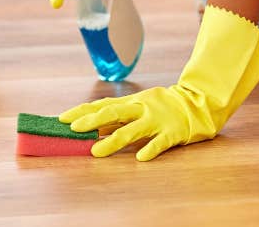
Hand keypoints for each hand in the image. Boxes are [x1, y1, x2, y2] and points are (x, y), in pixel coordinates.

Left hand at [60, 85, 214, 161]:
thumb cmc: (161, 105)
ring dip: (113, 141)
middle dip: (92, 121)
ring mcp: (156, 120)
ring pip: (132, 130)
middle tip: (74, 129)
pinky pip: (160, 142)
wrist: (196, 102)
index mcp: (132, 102)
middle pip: (113, 113)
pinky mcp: (172, 132)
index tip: (62, 118)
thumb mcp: (139, 104)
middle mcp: (141, 108)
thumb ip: (118, 114)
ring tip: (96, 152)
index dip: (83, 111)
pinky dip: (150, 149)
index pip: (103, 104)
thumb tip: (90, 123)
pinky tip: (140, 158)